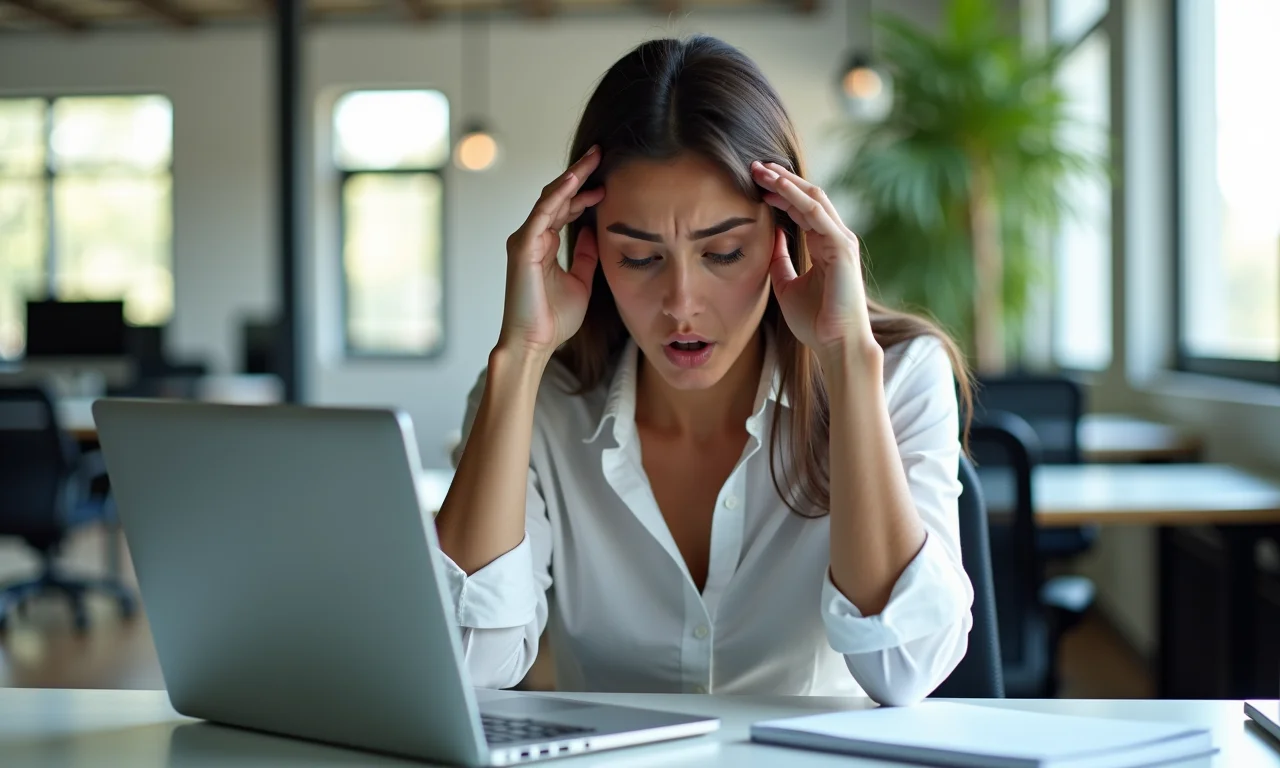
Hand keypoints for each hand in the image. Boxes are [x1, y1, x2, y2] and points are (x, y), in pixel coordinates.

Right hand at [498, 147, 605, 357]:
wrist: (535, 344)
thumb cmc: (553, 319)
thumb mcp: (581, 281)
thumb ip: (586, 256)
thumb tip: (594, 231)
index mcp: (544, 244)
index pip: (564, 207)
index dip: (585, 192)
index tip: (608, 179)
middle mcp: (532, 237)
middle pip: (557, 196)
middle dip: (579, 174)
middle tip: (601, 154)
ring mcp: (525, 240)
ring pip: (549, 198)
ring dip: (572, 177)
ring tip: (593, 158)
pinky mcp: (523, 248)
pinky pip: (542, 213)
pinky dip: (558, 195)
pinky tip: (575, 181)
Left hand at [751, 161, 876, 364]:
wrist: (835, 345)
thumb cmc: (814, 321)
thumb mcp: (786, 284)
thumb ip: (780, 260)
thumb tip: (771, 236)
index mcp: (824, 245)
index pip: (801, 209)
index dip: (779, 192)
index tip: (754, 182)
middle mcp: (835, 238)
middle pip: (807, 197)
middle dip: (781, 179)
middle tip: (754, 166)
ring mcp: (841, 240)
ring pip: (813, 198)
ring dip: (786, 181)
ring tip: (761, 169)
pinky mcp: (841, 247)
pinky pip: (816, 213)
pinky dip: (796, 196)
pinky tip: (777, 185)